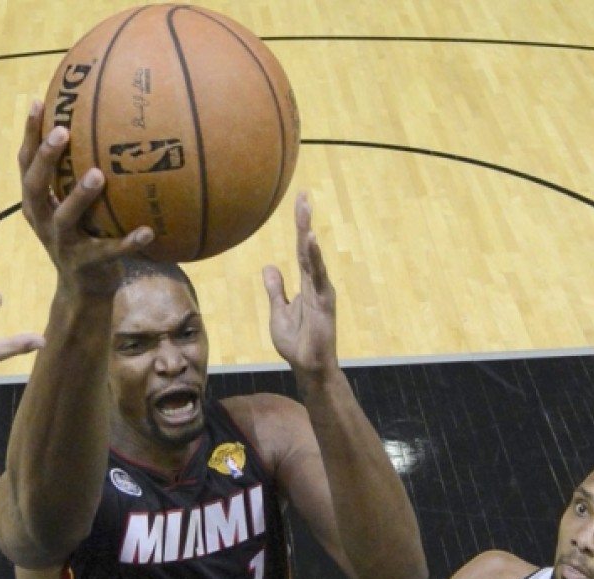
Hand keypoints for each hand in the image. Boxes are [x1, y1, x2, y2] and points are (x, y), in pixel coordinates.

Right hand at [18, 100, 152, 296]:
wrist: (84, 289)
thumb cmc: (84, 235)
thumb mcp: (74, 206)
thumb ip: (77, 175)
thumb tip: (103, 124)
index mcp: (37, 205)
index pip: (25, 165)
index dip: (29, 135)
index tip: (37, 102)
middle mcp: (44, 222)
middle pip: (35, 187)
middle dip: (45, 158)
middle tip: (62, 131)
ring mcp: (63, 245)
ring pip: (67, 218)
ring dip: (80, 195)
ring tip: (99, 174)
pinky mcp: (87, 265)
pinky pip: (109, 251)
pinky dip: (128, 242)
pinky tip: (148, 231)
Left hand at [263, 192, 339, 376]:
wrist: (308, 366)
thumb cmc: (296, 342)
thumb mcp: (278, 311)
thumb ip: (276, 289)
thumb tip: (269, 266)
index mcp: (305, 283)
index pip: (301, 250)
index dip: (299, 227)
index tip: (300, 202)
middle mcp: (315, 283)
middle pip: (308, 247)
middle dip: (304, 221)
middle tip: (302, 196)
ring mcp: (321, 291)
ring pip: (313, 257)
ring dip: (307, 234)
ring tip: (304, 211)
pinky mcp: (324, 302)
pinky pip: (317, 276)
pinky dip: (315, 258)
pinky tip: (311, 242)